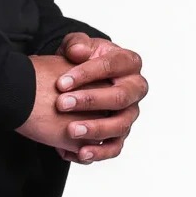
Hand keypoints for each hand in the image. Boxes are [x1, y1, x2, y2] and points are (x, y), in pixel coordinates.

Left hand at [51, 32, 147, 162]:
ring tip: (70, 131)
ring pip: (120, 125)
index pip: (112, 66)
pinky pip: (115, 147)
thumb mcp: (76, 46)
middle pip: (120, 97)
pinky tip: (78, 153)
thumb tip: (79, 51)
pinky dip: (99, 153)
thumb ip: (77, 44)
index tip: (60, 82)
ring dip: (95, 129)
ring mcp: (130, 113)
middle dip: (90, 101)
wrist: (78, 80)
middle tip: (62, 104)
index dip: (86, 74)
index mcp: (128, 62)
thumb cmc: (81, 60)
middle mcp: (135, 88)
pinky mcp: (121, 133)